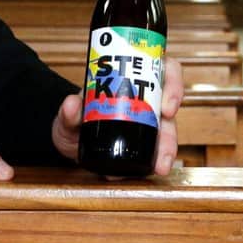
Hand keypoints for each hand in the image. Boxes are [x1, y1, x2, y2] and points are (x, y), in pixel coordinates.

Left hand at [52, 57, 184, 174]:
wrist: (70, 140)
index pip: (163, 71)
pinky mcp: (144, 145)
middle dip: (171, 131)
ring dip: (167, 150)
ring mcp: (148, 123)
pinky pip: (157, 151)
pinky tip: (152, 170)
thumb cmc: (76, 118)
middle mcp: (146, 101)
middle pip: (169, 109)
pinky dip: (157, 160)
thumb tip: (72, 105)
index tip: (168, 107)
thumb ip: (69, 111)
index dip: (173, 85)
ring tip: (160, 167)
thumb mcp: (69, 115)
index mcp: (134, 81)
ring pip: (167, 133)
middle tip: (165, 149)